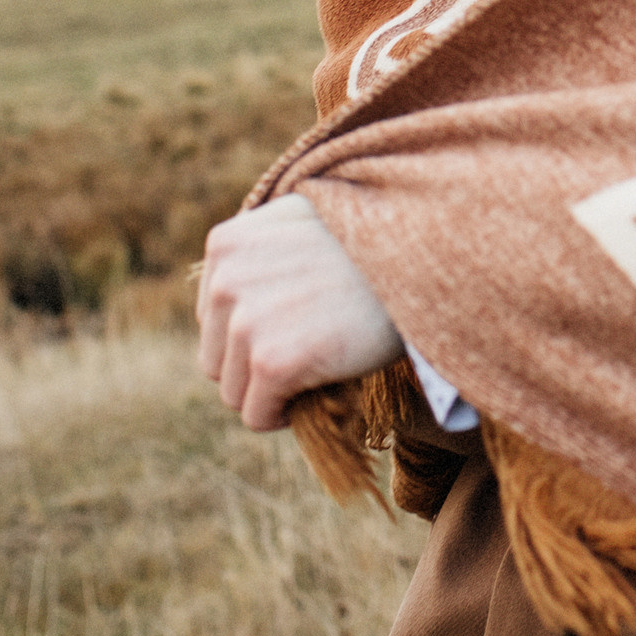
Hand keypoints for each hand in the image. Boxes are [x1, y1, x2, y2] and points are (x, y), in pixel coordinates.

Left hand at [195, 194, 402, 430]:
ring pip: (234, 391)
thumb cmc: (376, 243)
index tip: (296, 325)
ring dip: (272, 392)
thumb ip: (262, 249)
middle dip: (256, 367)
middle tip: (309, 351)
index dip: (255, 331)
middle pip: (216, 360)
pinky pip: (257, 415)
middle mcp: (225, 281)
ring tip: (319, 367)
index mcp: (226, 245)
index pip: (213, 318)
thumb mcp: (304, 220)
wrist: (422, 259)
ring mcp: (246, 323)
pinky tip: (320, 388)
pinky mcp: (272, 362)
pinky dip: (285, 415)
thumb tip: (239, 291)